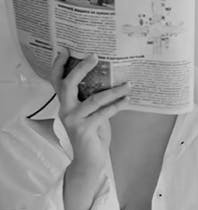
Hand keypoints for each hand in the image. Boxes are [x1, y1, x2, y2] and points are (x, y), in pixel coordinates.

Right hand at [53, 49, 129, 168]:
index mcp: (65, 103)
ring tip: (129, 84)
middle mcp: (65, 109)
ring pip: (94, 99)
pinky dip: (117, 105)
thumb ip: (92, 98)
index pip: (57, 81)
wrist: (89, 160)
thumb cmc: (93, 133)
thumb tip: (109, 78)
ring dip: (114, 91)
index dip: (58, 65)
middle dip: (81, 68)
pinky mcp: (84, 129)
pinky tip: (127, 100)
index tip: (66, 50)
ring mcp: (73, 120)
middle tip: (95, 56)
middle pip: (68, 84)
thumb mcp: (91, 112)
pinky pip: (104, 113)